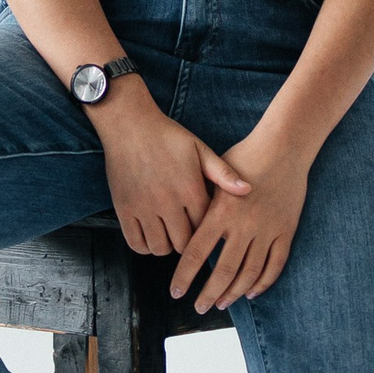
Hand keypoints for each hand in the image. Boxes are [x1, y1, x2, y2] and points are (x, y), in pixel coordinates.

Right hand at [93, 81, 249, 256]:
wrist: (129, 124)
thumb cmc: (167, 136)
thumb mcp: (199, 149)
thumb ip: (223, 173)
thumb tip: (248, 190)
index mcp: (190, 189)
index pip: (205, 227)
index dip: (207, 230)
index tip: (206, 225)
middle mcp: (168, 202)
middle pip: (184, 243)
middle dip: (189, 242)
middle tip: (187, 232)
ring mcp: (144, 208)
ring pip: (160, 248)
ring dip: (167, 245)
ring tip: (169, 234)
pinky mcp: (124, 209)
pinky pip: (136, 243)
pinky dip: (145, 246)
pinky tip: (151, 235)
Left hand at [168, 125, 307, 312]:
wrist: (284, 147)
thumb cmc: (246, 155)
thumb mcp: (216, 175)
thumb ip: (203, 202)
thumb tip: (186, 227)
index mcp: (221, 211)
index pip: (196, 252)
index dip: (184, 276)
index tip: (176, 292)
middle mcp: (243, 225)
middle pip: (223, 270)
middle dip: (208, 293)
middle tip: (198, 308)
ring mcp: (267, 230)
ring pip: (249, 272)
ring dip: (234, 292)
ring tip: (221, 303)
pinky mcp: (286, 230)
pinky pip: (275, 264)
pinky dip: (263, 282)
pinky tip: (251, 291)